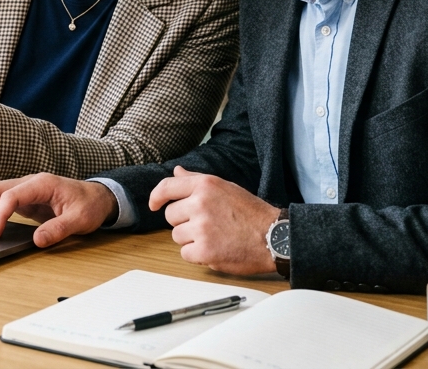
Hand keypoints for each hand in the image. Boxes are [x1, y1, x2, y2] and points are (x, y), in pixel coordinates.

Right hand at [0, 173, 117, 247]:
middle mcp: (30, 182)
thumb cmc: (90, 205)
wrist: (99, 197)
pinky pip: (0, 198)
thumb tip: (37, 240)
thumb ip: (59, 229)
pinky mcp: (25, 198)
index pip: (11, 195)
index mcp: (42, 184)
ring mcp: (26, 189)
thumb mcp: (80, 220)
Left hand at [148, 166, 279, 275]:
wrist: (274, 236)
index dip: (156, 197)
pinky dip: (197, 255)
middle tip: (207, 224)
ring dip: (191, 239)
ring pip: (177, 236)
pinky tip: (215, 249)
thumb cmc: (251, 212)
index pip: (167, 187)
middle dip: (184, 222)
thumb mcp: (225, 187)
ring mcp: (202, 228)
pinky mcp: (205, 250)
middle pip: (171, 216)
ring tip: (215, 236)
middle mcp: (200, 203)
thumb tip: (177, 172)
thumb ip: (197, 180)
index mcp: (205, 185)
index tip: (153, 205)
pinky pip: (185, 253)